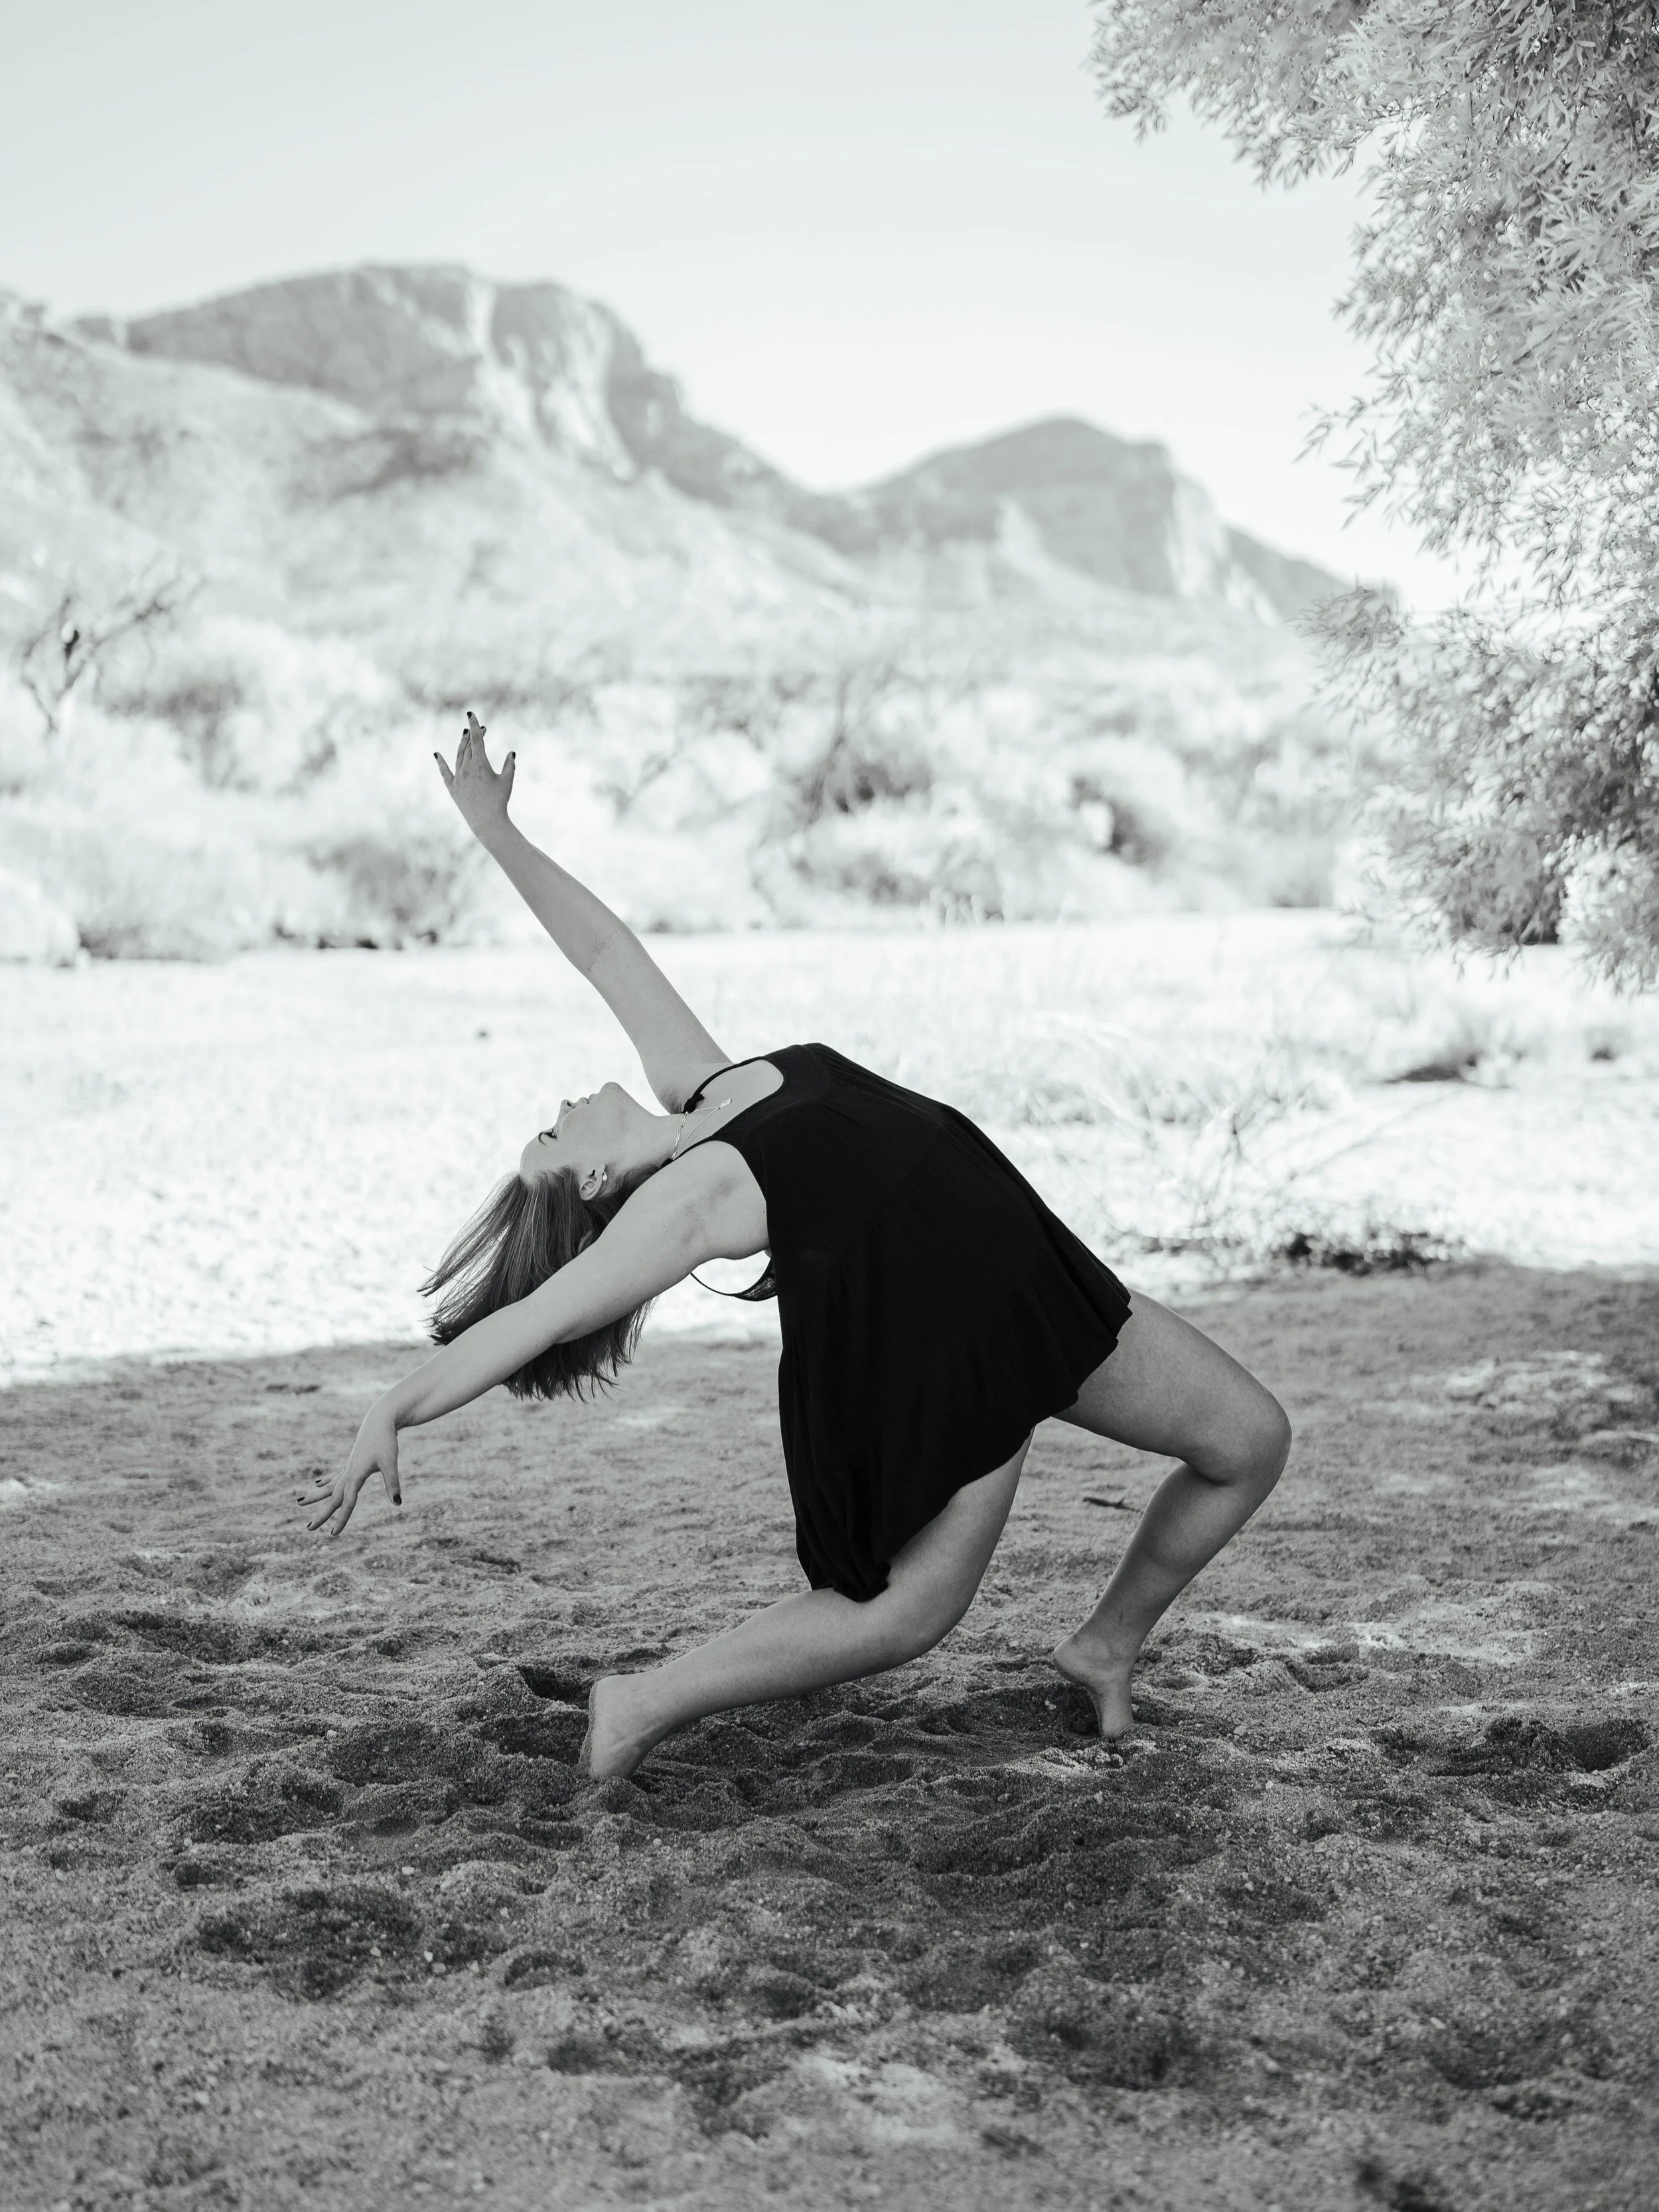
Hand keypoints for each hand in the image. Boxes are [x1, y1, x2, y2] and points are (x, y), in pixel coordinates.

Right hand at [300, 1404, 401, 1537]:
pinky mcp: (351, 1461)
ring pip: (329, 1486)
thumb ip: (392, 1483)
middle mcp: (348, 1472)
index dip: (341, 1519)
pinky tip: (317, 1485)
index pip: (347, 1502)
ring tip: (299, 1502)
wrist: (380, 1420)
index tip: (333, 1534)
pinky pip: (335, 1476)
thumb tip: (397, 1503)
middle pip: (333, 1497)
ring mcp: (348, 1466)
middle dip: (322, 1514)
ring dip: (316, 1496)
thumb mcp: (390, 1462)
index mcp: (355, 1475)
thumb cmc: (385, 1441)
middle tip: (309, 1528)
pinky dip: (326, 1482)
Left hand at [435, 710, 514, 842]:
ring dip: (462, 745)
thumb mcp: (507, 781)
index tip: (471, 714)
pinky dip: (440, 763)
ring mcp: (458, 778)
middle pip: (468, 746)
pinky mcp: (452, 788)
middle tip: (480, 728)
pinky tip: (437, 754)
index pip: (477, 739)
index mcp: (480, 764)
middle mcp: (466, 768)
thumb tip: (511, 753)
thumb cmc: (500, 801)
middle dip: (473, 735)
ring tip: (464, 736)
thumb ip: (509, 765)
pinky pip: (445, 773)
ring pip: (458, 756)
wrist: (487, 821)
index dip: (474, 726)